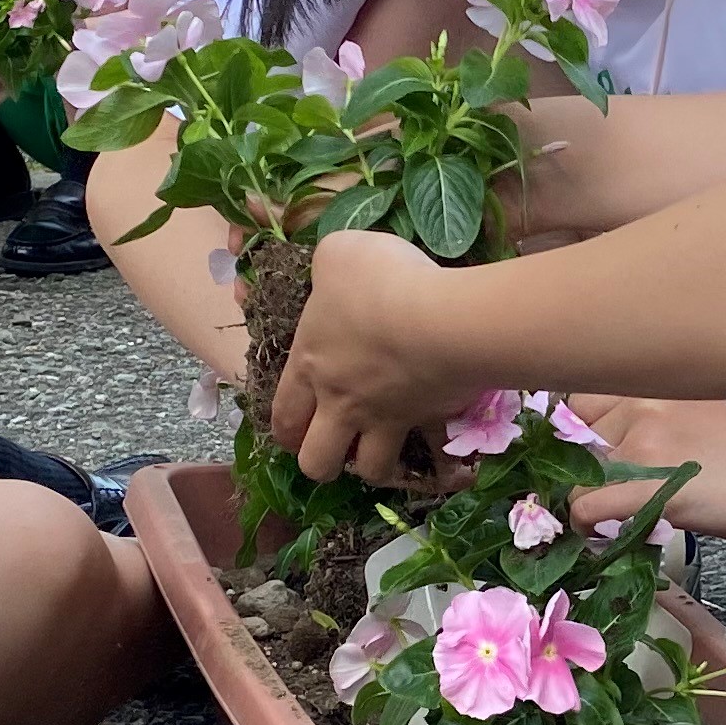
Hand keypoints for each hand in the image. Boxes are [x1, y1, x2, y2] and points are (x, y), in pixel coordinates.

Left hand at [270, 228, 483, 484]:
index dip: (285, 428)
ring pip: (368, 470)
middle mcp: (342, 403)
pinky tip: (430, 437)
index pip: (283, 415)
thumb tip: (330, 276)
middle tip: (334, 443)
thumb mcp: (338, 254)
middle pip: (315, 461)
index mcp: (311, 365)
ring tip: (379, 445)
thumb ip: (326, 268)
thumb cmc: (382, 283)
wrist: (441, 319)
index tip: (294, 428)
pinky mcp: (430, 422)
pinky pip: (427, 455)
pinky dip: (426, 454)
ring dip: (370, 464)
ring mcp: (386, 419)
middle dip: (319, 460)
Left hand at [565, 392, 725, 545]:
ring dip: (584, 498)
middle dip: (577, 468)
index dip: (573, 436)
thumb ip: (644, 416)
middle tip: (601, 491)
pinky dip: (586, 523)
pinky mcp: (655, 487)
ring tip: (611, 512)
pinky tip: (605, 530)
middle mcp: (640, 401)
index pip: (575, 401)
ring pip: (573, 477)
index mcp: (649, 380)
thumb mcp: (689, 410)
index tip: (584, 460)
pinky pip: (587, 506)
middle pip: (569, 441)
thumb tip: (594, 446)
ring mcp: (646, 442)